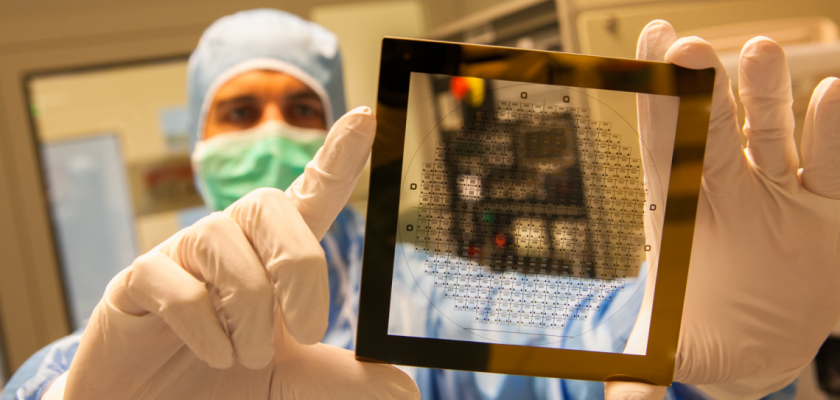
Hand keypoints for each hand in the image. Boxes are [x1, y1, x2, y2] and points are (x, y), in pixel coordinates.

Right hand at [50, 107, 418, 399]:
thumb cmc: (222, 382)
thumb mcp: (291, 380)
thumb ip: (339, 378)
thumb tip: (404, 389)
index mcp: (271, 255)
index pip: (308, 194)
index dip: (336, 156)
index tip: (366, 117)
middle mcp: (228, 242)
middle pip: (270, 207)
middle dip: (299, 268)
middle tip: (310, 331)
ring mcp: (180, 257)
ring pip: (225, 247)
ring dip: (251, 314)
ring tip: (245, 359)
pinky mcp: (135, 283)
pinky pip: (175, 285)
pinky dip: (205, 328)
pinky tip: (214, 355)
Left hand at [606, 20, 839, 399]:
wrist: (759, 339)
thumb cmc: (703, 330)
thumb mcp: (673, 350)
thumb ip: (647, 373)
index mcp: (682, 213)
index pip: (663, 151)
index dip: (656, 104)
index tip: (648, 52)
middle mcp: (729, 191)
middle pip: (714, 132)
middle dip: (705, 92)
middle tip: (691, 48)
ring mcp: (781, 195)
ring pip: (774, 136)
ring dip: (768, 95)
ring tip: (760, 52)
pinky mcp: (829, 211)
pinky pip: (834, 168)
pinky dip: (835, 134)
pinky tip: (834, 95)